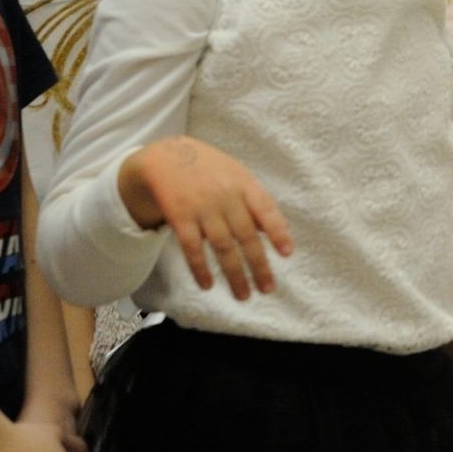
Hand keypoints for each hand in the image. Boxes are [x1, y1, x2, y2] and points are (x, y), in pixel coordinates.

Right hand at [118, 136, 293, 298]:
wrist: (165, 156)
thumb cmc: (210, 169)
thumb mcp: (237, 174)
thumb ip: (255, 201)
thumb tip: (273, 232)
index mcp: (244, 184)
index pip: (266, 209)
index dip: (277, 231)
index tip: (287, 253)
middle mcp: (225, 196)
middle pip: (246, 235)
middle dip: (259, 265)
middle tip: (267, 289)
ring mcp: (202, 207)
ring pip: (222, 246)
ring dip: (234, 274)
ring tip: (244, 295)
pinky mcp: (180, 217)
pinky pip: (192, 247)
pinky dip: (200, 268)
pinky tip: (208, 285)